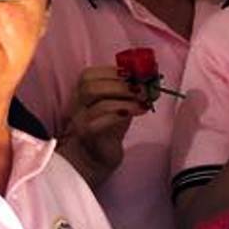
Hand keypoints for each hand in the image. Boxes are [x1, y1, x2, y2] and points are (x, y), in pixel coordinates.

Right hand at [62, 65, 146, 180]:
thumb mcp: (118, 102)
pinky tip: (138, 111)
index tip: (137, 75)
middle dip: (121, 83)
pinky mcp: (88, 136)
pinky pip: (100, 122)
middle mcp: (76, 104)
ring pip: (97, 101)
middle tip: (144, 88)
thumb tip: (152, 77)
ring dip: (125, 98)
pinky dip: (121, 113)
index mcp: (81, 92)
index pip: (90, 74)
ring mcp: (80, 121)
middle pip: (90, 85)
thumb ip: (127, 89)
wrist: (96, 156)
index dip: (115, 71)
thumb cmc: (109, 126)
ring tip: (144, 101)